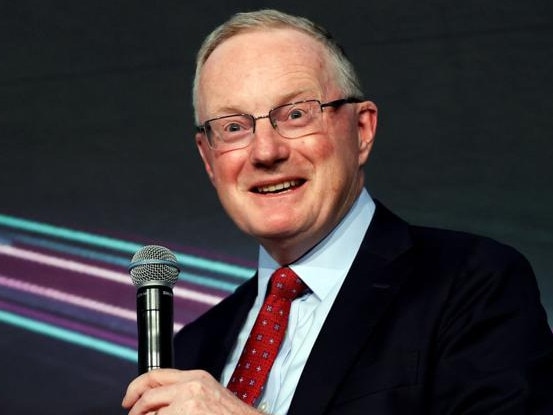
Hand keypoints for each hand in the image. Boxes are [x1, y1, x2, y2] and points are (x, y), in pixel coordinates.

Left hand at [122, 368, 262, 414]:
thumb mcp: (209, 393)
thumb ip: (185, 392)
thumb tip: (158, 402)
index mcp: (196, 377)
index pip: (156, 375)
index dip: (136, 387)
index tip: (128, 399)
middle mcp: (191, 387)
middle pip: (149, 395)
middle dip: (137, 410)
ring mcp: (188, 405)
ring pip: (154, 414)